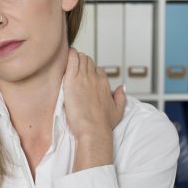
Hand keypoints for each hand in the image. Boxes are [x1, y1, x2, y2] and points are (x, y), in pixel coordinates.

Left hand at [61, 48, 126, 169]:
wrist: (93, 130)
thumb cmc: (103, 124)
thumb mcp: (118, 110)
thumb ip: (121, 97)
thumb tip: (121, 87)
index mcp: (105, 84)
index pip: (98, 69)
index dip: (91, 72)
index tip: (85, 77)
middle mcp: (95, 78)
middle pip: (89, 62)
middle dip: (82, 64)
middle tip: (74, 72)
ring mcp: (84, 78)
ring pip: (81, 58)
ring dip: (75, 60)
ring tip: (69, 67)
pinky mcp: (72, 80)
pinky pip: (71, 60)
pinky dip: (69, 56)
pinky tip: (65, 59)